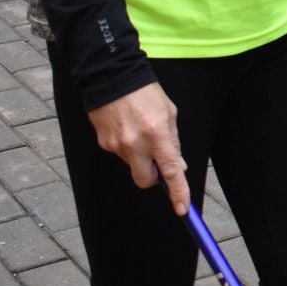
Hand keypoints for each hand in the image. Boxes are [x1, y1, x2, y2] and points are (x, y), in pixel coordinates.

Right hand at [86, 82, 188, 214]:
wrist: (111, 76)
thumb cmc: (145, 92)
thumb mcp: (168, 113)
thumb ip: (173, 141)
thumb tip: (178, 165)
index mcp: (156, 134)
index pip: (170, 172)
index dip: (178, 192)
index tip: (182, 209)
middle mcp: (135, 144)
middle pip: (146, 180)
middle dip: (153, 177)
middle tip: (157, 160)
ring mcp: (117, 146)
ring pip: (133, 165)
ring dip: (140, 156)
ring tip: (139, 129)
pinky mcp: (104, 143)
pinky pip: (120, 153)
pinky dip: (127, 146)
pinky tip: (126, 126)